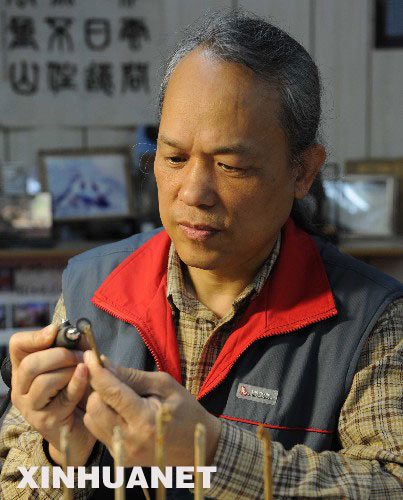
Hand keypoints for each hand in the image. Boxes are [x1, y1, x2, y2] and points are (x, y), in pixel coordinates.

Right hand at [10, 324, 96, 465]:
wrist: (80, 429)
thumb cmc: (77, 391)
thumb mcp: (74, 363)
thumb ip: (74, 347)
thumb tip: (78, 333)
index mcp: (24, 369)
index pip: (17, 345)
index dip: (35, 336)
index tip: (55, 332)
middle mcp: (21, 388)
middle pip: (29, 364)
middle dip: (59, 354)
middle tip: (79, 355)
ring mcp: (31, 407)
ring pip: (43, 382)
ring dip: (69, 371)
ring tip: (84, 369)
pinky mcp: (47, 422)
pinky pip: (63, 397)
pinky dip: (77, 382)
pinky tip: (86, 374)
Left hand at [83, 350, 221, 466]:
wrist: (197, 446)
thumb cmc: (185, 410)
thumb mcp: (164, 385)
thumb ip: (132, 376)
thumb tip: (104, 364)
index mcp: (145, 420)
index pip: (110, 392)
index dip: (97, 371)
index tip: (90, 354)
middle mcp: (130, 439)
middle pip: (94, 406)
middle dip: (98, 387)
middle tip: (110, 377)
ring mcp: (123, 452)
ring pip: (91, 419)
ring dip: (98, 401)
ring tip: (118, 395)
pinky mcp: (119, 457)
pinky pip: (98, 430)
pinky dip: (103, 415)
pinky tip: (119, 409)